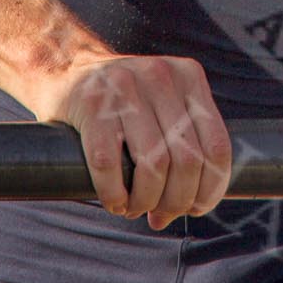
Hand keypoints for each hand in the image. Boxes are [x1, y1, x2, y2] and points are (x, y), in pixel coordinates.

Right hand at [36, 54, 233, 229]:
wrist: (65, 67)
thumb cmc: (124, 100)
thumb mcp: (165, 100)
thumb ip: (187, 138)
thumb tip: (195, 204)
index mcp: (189, 77)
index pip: (217, 145)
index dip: (211, 188)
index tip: (196, 209)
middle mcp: (161, 77)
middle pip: (188, 160)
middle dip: (176, 200)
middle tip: (160, 215)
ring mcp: (125, 87)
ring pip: (154, 165)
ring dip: (146, 201)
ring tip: (136, 209)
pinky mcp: (91, 104)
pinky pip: (109, 164)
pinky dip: (114, 194)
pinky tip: (115, 202)